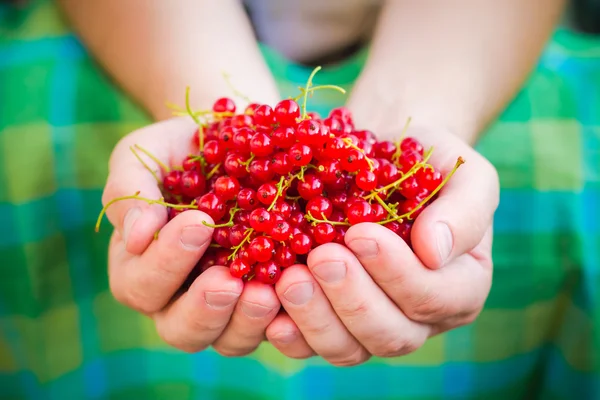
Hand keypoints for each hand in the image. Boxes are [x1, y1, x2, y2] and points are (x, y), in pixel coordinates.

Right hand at [102, 117, 280, 355]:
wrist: (237, 142)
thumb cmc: (183, 150)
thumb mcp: (147, 155)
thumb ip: (131, 191)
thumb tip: (135, 238)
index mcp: (141, 267)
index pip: (141, 283)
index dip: (166, 262)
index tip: (199, 222)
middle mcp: (179, 297)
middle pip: (180, 329)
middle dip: (203, 309)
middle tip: (229, 281)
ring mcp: (227, 305)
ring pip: (228, 340)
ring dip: (246, 322)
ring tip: (267, 294)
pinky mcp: (266, 302)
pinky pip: (274, 329)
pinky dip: (285, 321)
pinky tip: (299, 294)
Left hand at [265, 124, 498, 364]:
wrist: (382, 158)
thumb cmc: (428, 163)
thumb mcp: (462, 171)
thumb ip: (464, 211)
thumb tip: (435, 251)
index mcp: (458, 286)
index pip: (432, 298)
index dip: (396, 273)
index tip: (360, 233)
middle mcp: (417, 318)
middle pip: (389, 335)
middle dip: (351, 298)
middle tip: (321, 257)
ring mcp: (370, 325)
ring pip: (347, 348)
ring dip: (315, 318)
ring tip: (288, 279)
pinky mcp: (330, 321)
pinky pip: (309, 343)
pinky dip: (287, 330)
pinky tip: (265, 302)